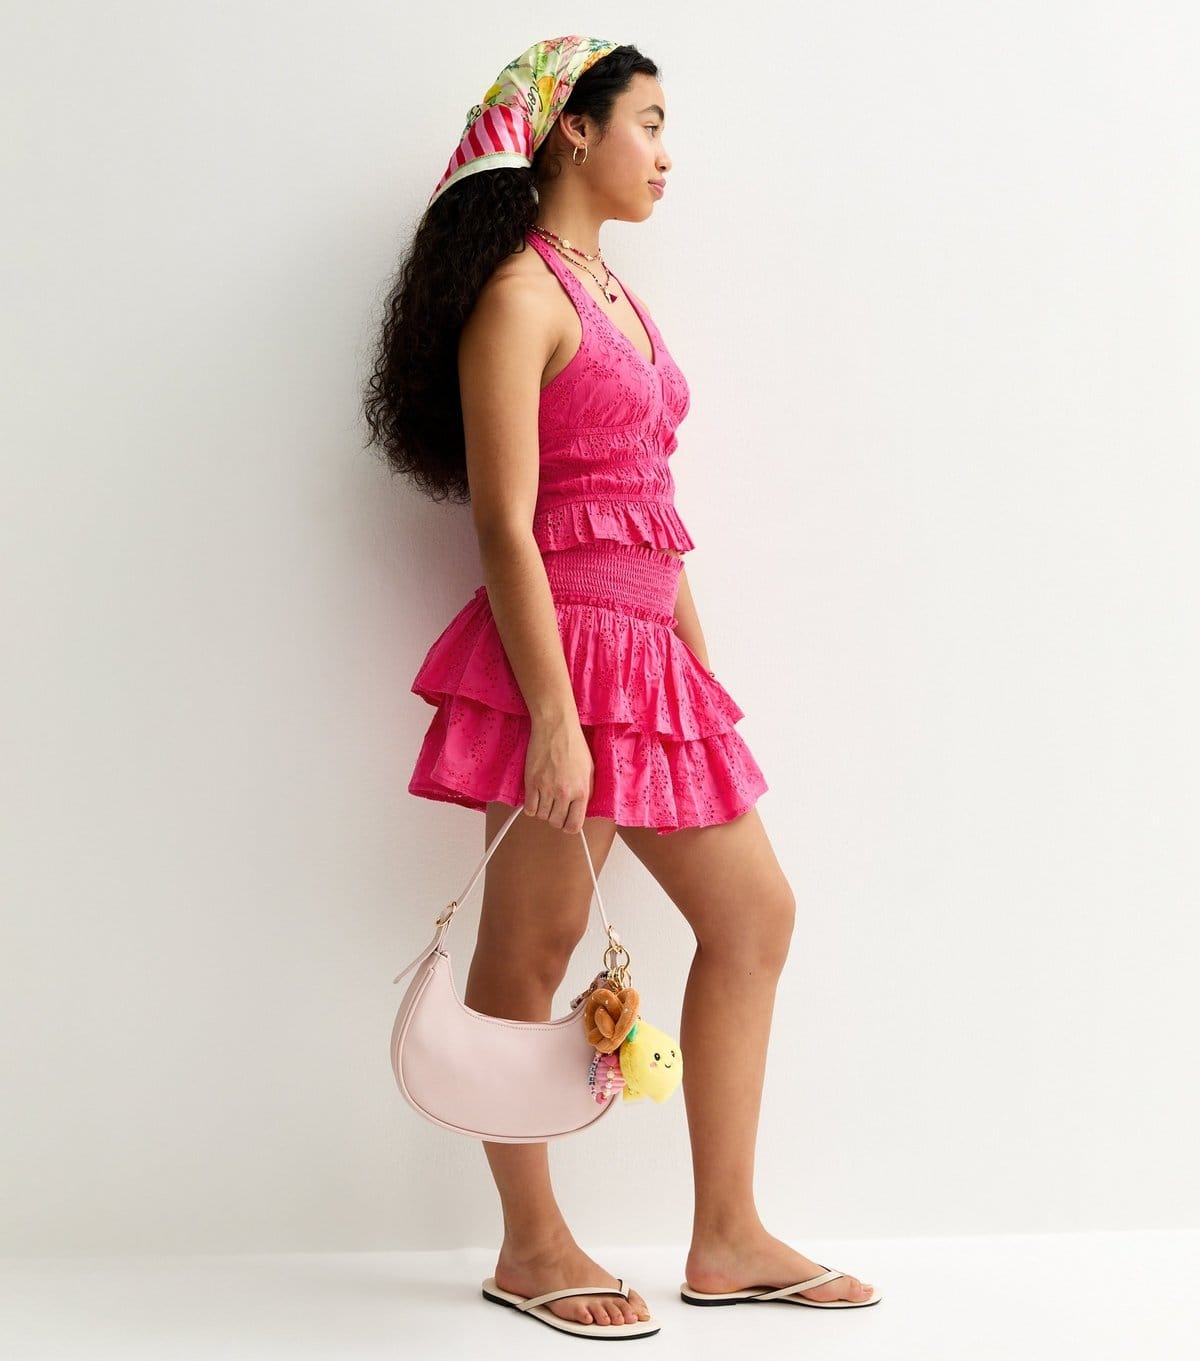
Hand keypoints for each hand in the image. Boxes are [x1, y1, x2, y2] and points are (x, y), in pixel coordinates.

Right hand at [523, 717, 594, 833]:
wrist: (556, 728)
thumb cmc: (574, 745)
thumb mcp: (590, 770)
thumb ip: (587, 792)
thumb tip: (581, 809)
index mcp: (582, 791)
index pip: (574, 825)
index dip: (569, 827)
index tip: (566, 823)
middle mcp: (564, 793)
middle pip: (555, 822)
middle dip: (555, 818)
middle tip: (555, 808)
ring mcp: (546, 788)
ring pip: (541, 816)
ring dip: (543, 811)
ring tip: (546, 798)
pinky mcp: (531, 782)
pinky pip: (529, 808)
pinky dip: (531, 807)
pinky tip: (535, 797)